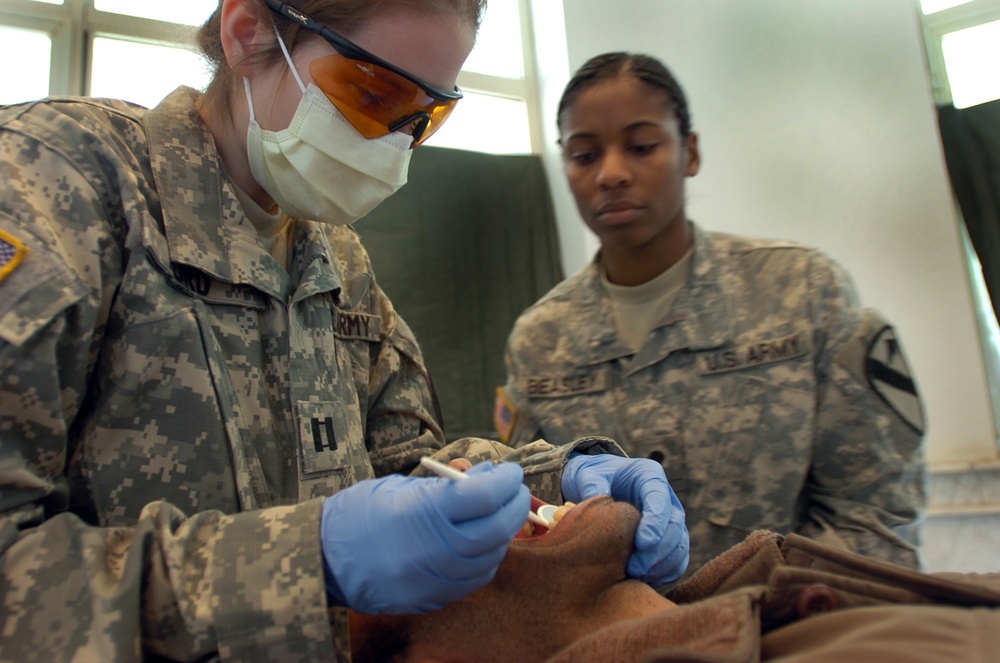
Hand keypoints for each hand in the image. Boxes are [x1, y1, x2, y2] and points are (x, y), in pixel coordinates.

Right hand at [321, 461, 529, 613]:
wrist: (323, 559)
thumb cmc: (359, 514)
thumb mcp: (401, 486)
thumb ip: (446, 485)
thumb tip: (485, 476)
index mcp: (424, 513)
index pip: (484, 495)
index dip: (504, 480)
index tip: (509, 472)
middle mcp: (434, 549)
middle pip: (496, 528)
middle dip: (513, 505)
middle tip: (514, 491)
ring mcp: (435, 578)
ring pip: (491, 557)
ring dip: (502, 533)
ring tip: (497, 514)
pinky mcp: (433, 597)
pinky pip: (474, 579)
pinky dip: (486, 558)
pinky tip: (480, 543)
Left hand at [562, 453, 688, 585]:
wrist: (598, 485)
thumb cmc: (593, 477)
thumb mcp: (587, 474)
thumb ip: (591, 485)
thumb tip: (595, 503)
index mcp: (649, 476)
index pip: (660, 499)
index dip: (655, 522)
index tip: (642, 543)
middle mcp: (666, 498)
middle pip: (675, 526)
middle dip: (658, 550)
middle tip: (634, 568)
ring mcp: (670, 520)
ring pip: (680, 546)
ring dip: (662, 565)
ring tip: (635, 576)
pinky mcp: (669, 541)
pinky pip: (677, 561)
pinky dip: (665, 573)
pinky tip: (643, 580)